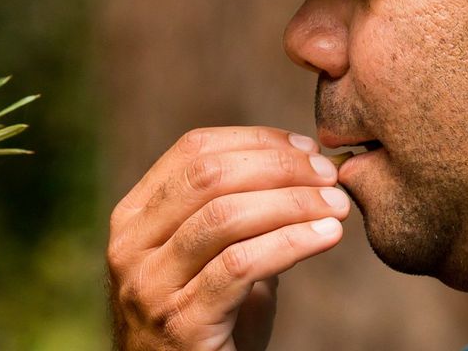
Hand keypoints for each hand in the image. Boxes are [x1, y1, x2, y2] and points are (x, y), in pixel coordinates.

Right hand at [108, 127, 349, 349]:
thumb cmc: (206, 326)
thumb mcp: (211, 261)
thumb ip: (240, 217)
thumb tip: (307, 169)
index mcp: (134, 218)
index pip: (193, 151)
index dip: (256, 141)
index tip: (307, 149)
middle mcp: (131, 246)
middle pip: (208, 176)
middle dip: (278, 167)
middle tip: (328, 176)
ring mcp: (151, 285)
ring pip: (225, 216)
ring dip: (293, 203)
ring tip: (336, 207)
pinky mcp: (182, 322)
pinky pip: (242, 265)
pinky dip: (292, 242)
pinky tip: (326, 236)